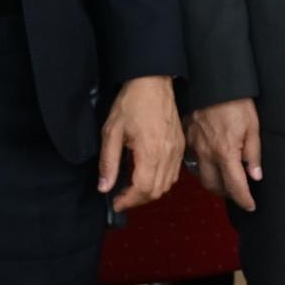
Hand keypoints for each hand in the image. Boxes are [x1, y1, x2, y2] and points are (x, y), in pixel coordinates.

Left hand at [97, 75, 183, 208]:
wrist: (153, 82)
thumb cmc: (131, 103)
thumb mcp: (112, 131)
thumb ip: (108, 162)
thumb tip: (104, 187)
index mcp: (150, 151)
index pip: (143, 189)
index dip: (128, 200)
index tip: (115, 202)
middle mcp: (167, 154)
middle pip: (156, 191)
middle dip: (137, 200)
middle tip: (120, 197)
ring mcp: (176, 151)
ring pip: (166, 185)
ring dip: (149, 192)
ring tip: (131, 188)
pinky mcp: (180, 146)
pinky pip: (173, 174)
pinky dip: (160, 181)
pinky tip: (146, 175)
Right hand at [184, 97, 263, 210]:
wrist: (213, 82)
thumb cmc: (236, 103)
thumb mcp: (252, 127)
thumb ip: (253, 154)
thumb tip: (255, 176)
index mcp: (225, 152)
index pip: (235, 186)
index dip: (244, 199)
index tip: (250, 206)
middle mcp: (207, 153)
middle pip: (214, 186)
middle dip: (227, 193)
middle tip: (239, 191)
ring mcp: (195, 146)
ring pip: (202, 175)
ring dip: (214, 182)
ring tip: (226, 179)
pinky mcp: (187, 138)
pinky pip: (194, 160)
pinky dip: (204, 166)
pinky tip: (212, 162)